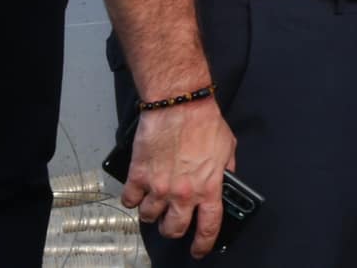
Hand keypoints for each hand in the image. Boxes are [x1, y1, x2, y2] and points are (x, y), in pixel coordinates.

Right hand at [122, 100, 235, 257]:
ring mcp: (158, 187)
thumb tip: (225, 182)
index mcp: (208, 188)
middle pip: (173, 229)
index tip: (199, 250)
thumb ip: (225, 170)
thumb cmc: (204, 122)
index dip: (203, 244)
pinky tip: (138, 191)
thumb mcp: (227, 148)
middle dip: (173, 229)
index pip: (208, 227)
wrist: (179, 105)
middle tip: (173, 220)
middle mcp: (182, 193)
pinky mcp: (138, 176)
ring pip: (148, 217)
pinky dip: (132, 199)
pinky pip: (129, 200)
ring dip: (152, 212)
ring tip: (155, 201)